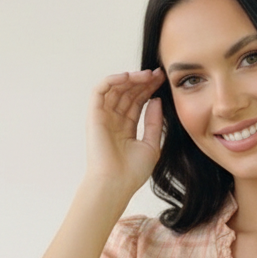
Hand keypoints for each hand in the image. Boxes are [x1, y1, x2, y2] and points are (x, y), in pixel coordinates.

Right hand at [85, 68, 164, 195]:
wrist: (116, 184)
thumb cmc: (132, 172)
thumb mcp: (152, 145)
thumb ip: (154, 122)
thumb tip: (156, 100)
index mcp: (126, 129)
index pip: (137, 102)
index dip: (149, 89)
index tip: (162, 80)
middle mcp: (113, 121)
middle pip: (128, 93)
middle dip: (143, 81)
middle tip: (158, 74)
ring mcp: (103, 117)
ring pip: (115, 89)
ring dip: (131, 79)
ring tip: (147, 75)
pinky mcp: (94, 115)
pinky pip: (100, 90)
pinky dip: (112, 80)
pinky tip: (128, 77)